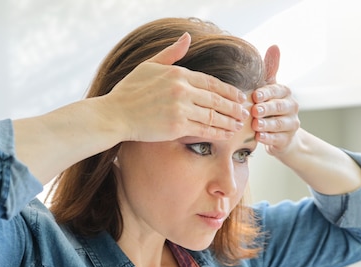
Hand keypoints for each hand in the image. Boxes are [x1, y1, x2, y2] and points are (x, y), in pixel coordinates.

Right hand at [105, 33, 249, 142]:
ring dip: (229, 120)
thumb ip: (171, 53)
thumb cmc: (129, 91)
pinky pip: (203, 129)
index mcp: (177, 73)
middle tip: (245, 111)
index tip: (239, 96)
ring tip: (239, 125)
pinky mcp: (176, 126)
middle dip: (233, 106)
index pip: (211, 82)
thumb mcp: (149, 65)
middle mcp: (182, 89)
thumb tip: (188, 37)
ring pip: (213, 115)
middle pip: (216, 98)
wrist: (115, 115)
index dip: (228, 91)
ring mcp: (180, 108)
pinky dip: (217, 132)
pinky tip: (226, 134)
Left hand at [251, 45, 300, 154]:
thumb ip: (270, 70)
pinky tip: (259, 137)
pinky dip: (268, 138)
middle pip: (279, 107)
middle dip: (266, 108)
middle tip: (254, 110)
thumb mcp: (269, 89)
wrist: (281, 135)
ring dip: (266, 124)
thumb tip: (274, 46)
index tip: (255, 95)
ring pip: (279, 124)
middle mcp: (291, 107)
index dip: (266, 93)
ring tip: (255, 125)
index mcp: (285, 93)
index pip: (277, 90)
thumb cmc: (270, 108)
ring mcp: (291, 124)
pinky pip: (278, 139)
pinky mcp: (287, 140)